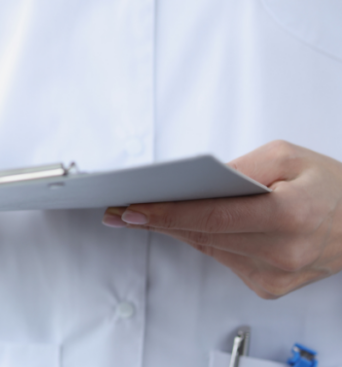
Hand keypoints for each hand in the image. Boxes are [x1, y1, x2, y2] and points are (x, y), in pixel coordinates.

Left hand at [103, 140, 341, 298]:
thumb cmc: (329, 186)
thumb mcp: (287, 155)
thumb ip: (242, 166)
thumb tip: (200, 181)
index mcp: (290, 216)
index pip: (212, 216)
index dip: (167, 213)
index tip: (132, 208)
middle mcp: (283, 252)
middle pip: (203, 235)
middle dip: (159, 220)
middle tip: (119, 209)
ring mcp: (276, 275)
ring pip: (209, 248)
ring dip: (175, 230)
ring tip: (139, 214)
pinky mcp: (270, 286)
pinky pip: (223, 258)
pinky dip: (203, 240)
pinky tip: (181, 225)